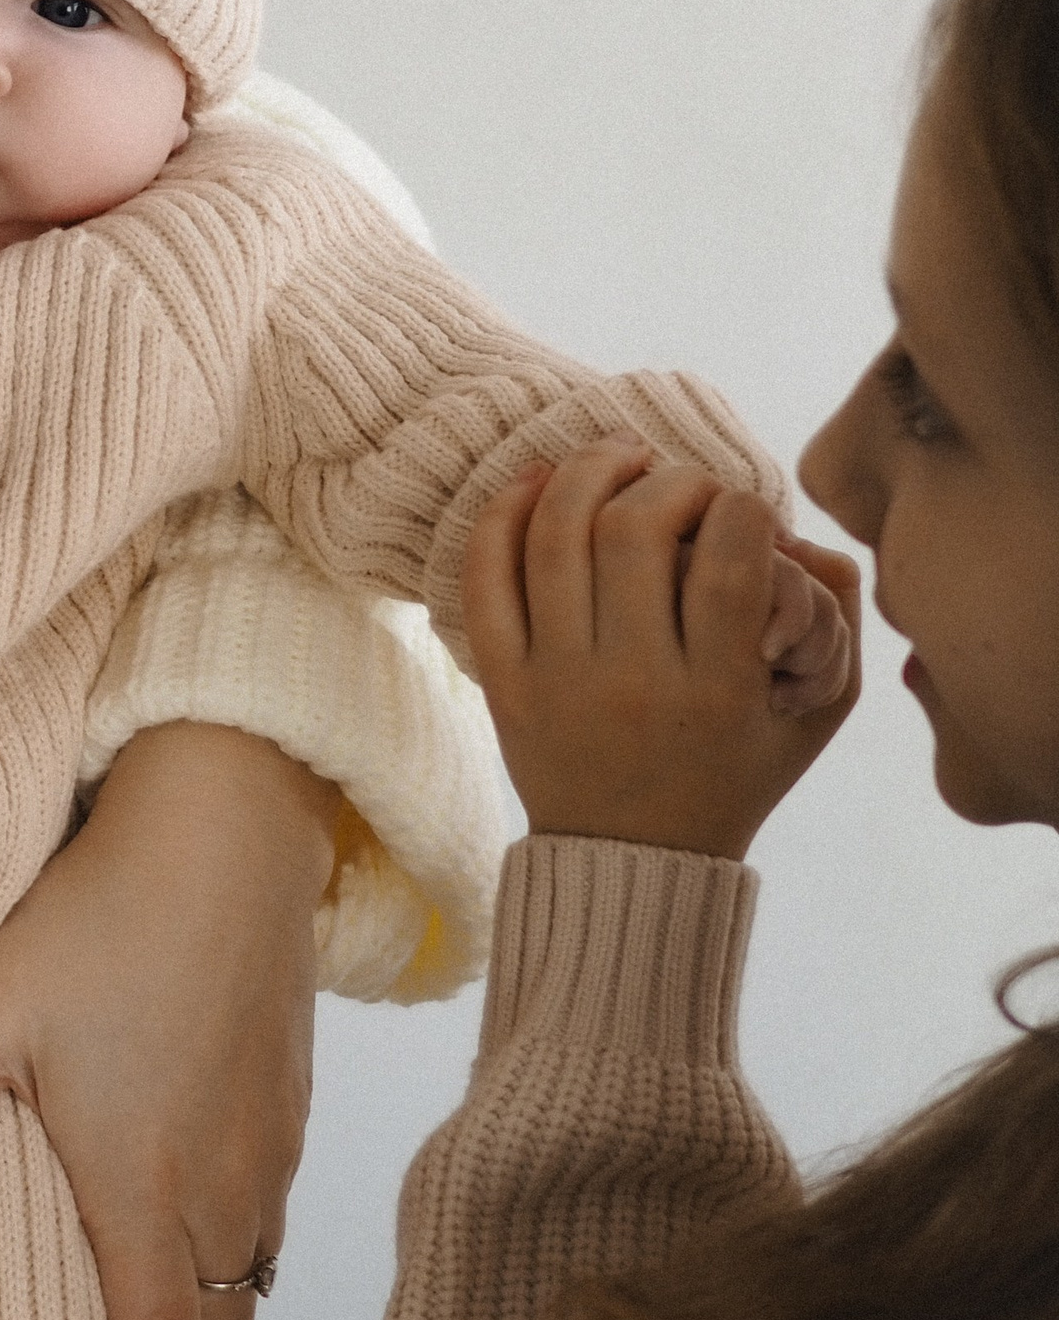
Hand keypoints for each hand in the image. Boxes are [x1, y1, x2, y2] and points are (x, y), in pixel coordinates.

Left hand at [0, 723, 331, 1319]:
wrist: (236, 819)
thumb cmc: (110, 909)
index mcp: (144, 1189)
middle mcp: (218, 1186)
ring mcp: (265, 1144)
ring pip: (241, 1274)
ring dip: (198, 1310)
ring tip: (142, 1319)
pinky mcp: (288, 1097)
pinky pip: (265, 1210)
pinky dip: (229, 1240)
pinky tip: (182, 1198)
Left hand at [463, 443, 860, 859]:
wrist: (633, 863)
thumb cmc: (733, 774)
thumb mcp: (813, 715)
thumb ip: (833, 621)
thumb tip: (803, 537)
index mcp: (718, 692)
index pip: (729, 559)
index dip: (742, 505)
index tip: (743, 509)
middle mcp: (633, 683)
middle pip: (636, 529)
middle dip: (670, 479)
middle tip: (685, 482)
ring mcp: (557, 680)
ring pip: (557, 536)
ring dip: (588, 472)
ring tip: (620, 456)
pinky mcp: (503, 682)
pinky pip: (485, 578)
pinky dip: (503, 515)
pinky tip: (537, 481)